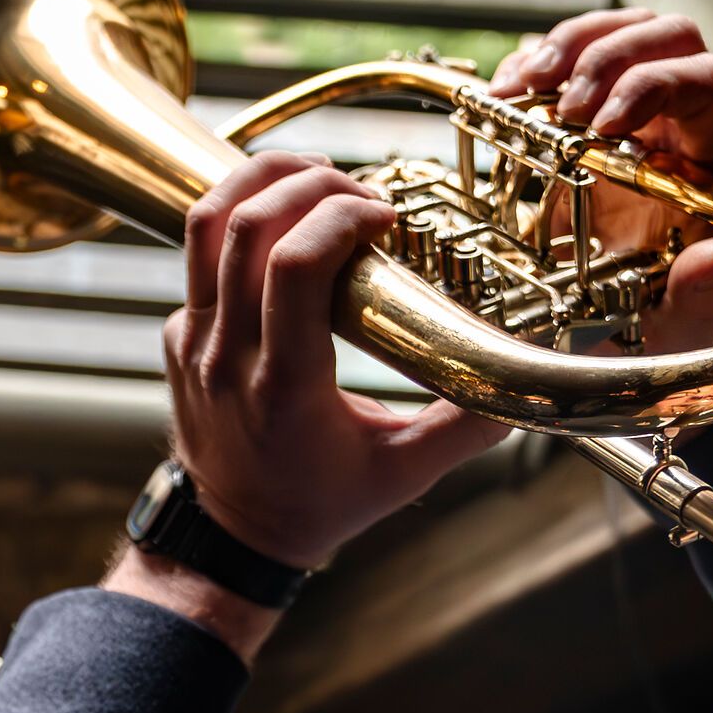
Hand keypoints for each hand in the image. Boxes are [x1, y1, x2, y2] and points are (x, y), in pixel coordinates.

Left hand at [156, 150, 504, 570]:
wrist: (234, 538)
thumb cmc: (321, 506)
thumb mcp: (403, 474)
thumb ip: (467, 428)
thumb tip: (535, 385)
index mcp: (284, 386)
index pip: (293, 267)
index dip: (340, 217)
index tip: (384, 217)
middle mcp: (226, 356)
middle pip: (244, 225)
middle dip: (306, 182)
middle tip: (356, 189)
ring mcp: (191, 342)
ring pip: (203, 224)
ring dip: (260, 179)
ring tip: (315, 175)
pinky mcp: (177, 335)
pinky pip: (197, 257)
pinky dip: (242, 222)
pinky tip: (289, 228)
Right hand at [490, 8, 712, 353]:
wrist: (623, 328)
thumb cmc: (659, 324)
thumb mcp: (677, 328)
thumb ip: (700, 300)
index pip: (707, 85)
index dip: (651, 88)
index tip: (594, 129)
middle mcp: (690, 127)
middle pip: (670, 36)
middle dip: (606, 56)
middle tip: (557, 106)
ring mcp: (647, 113)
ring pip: (627, 31)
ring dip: (568, 45)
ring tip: (518, 89)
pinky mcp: (600, 114)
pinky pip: (579, 56)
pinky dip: (538, 62)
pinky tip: (507, 92)